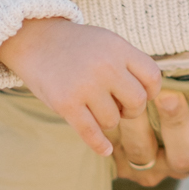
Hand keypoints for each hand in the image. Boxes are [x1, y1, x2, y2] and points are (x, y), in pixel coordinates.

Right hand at [0, 17, 161, 156]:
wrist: (34, 40)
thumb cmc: (77, 46)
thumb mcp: (107, 42)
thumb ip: (129, 63)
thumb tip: (154, 95)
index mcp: (119, 48)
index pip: (153, 77)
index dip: (150, 91)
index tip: (138, 94)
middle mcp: (105, 66)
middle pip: (137, 102)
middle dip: (130, 109)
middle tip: (118, 106)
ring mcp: (85, 85)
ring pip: (113, 120)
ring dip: (107, 120)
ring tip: (94, 108)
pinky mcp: (66, 103)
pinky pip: (91, 133)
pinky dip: (100, 145)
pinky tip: (105, 149)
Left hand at [111, 85, 188, 185]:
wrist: (119, 105)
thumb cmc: (168, 86)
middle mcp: (181, 160)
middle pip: (185, 156)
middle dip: (177, 125)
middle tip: (170, 97)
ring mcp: (150, 167)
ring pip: (143, 154)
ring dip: (136, 126)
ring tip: (129, 100)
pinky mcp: (120, 166)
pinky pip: (113, 152)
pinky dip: (109, 130)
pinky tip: (107, 107)